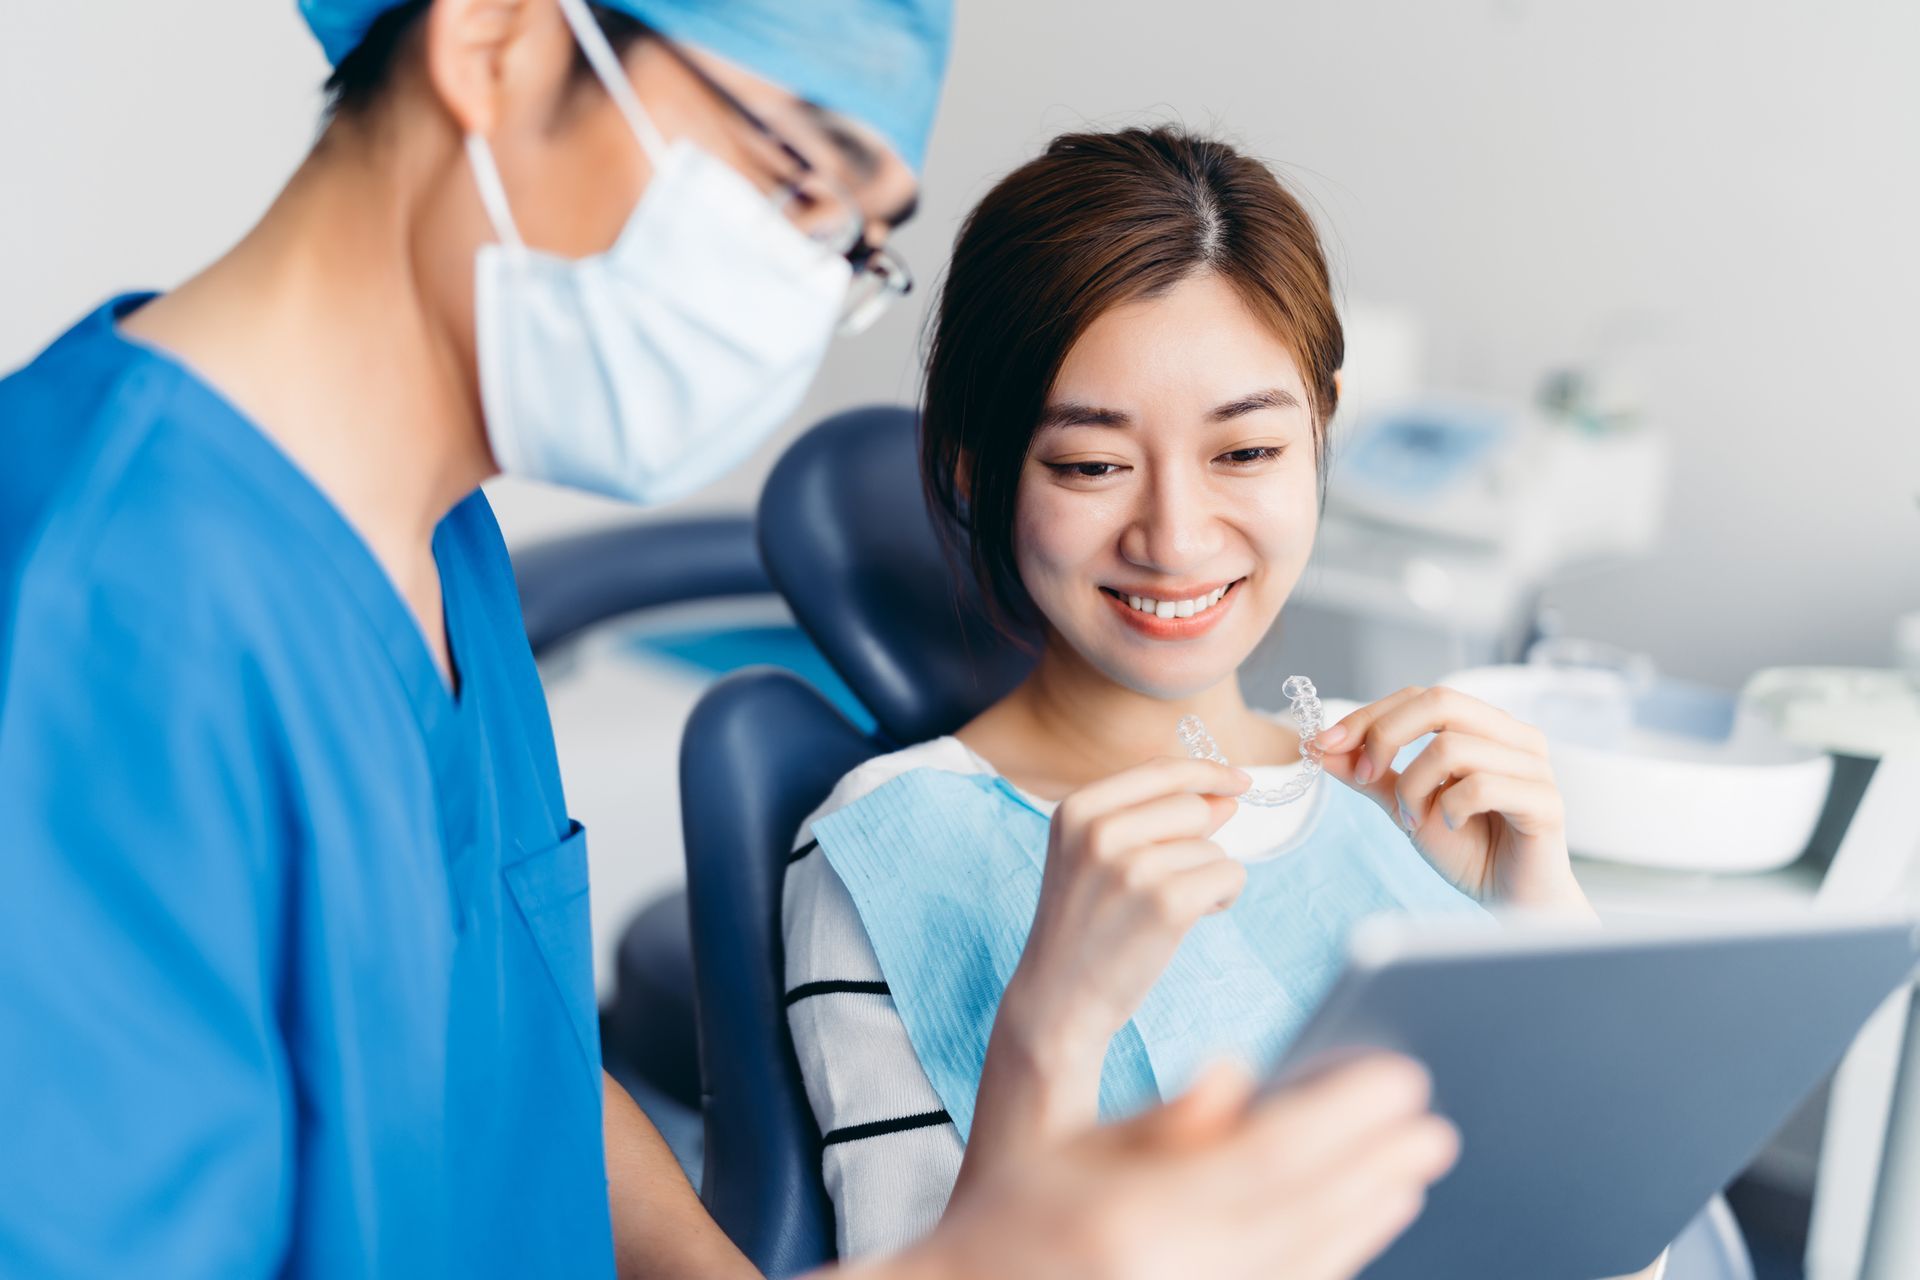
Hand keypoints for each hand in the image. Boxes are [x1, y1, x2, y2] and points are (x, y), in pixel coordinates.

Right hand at [884, 1056, 1457, 1279]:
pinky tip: (1360, 1221)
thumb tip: (1241, 1075)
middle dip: (1379, 1164)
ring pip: (1312, 1260)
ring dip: (1369, 1212)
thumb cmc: (1012, 1213)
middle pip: (1310, 1212)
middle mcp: (1178, 1275)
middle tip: (1434, 1122)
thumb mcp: (1070, 1145)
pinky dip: (1334, 1254)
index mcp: (1136, 1214)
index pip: (1272, 1157)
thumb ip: (1162, 1116)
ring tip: (1410, 1166)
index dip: (1345, 1115)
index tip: (1402, 1076)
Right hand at [998, 756, 1252, 1067]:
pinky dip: (1222, 898)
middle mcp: (1100, 830)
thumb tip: (1226, 797)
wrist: (1058, 999)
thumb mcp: (1095, 857)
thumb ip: (1154, 819)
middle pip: (1193, 807)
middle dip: (1200, 842)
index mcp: (1078, 810)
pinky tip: (1190, 919)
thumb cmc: (1084, 926)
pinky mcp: (1168, 903)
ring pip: (1213, 848)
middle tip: (1166, 882)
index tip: (1239, 782)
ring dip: (1206, 877)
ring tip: (1163, 910)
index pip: (1161, 769)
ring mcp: (1133, 867)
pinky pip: (1230, 876)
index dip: (1208, 772)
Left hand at [1315, 686, 1592, 913]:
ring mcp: (1534, 766)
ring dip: (1414, 788)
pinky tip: (1451, 827)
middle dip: (1386, 735)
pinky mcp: (1546, 801)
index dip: (1369, 715)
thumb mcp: (1405, 805)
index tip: (1324, 743)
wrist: (1512, 900)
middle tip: (1364, 777)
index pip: (1420, 697)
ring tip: (1415, 820)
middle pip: (1440, 701)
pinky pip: (1481, 786)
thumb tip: (1319, 746)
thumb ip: (1370, 774)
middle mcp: (1515, 736)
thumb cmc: (1468, 849)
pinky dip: (1450, 809)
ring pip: (1452, 747)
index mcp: (1485, 727)